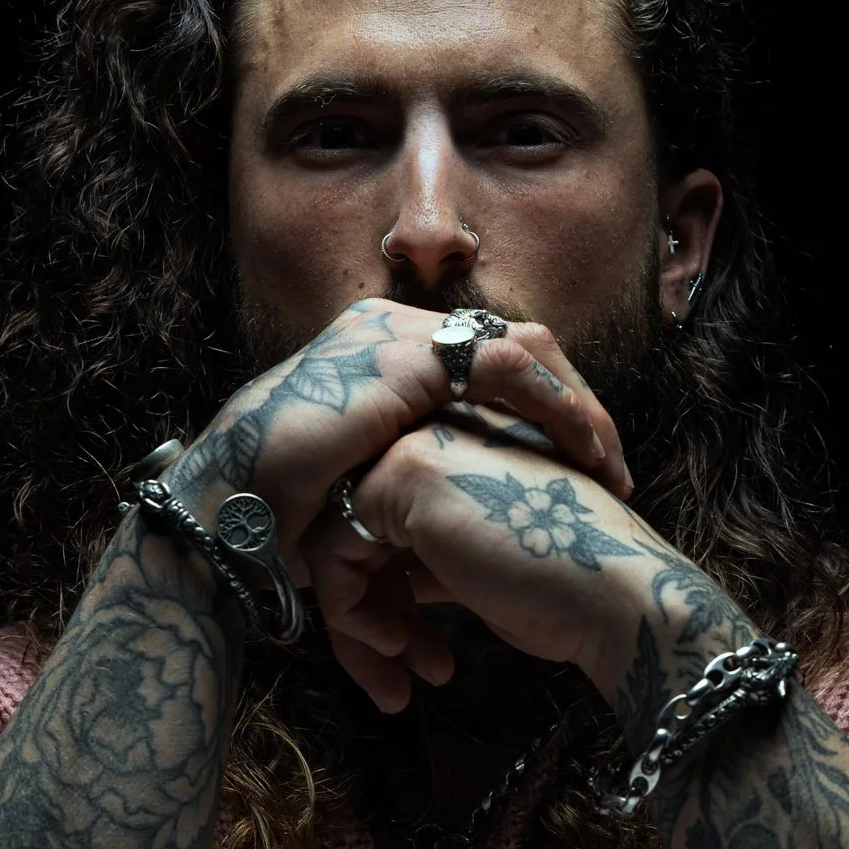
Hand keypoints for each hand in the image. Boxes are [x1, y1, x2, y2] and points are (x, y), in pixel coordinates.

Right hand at [164, 301, 629, 576]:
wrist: (233, 500)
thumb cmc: (282, 507)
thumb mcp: (363, 483)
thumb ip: (412, 476)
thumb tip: (458, 519)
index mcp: (385, 353)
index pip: (490, 363)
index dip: (547, 410)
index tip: (588, 469)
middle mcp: (394, 329)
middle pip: (519, 349)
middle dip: (575, 407)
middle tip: (615, 467)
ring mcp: (400, 334)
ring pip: (525, 351)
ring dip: (577, 406)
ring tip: (610, 464)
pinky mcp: (407, 356)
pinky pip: (509, 366)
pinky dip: (555, 406)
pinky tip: (583, 452)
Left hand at [306, 406, 676, 711]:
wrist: (619, 594)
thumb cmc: (570, 589)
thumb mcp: (484, 568)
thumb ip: (433, 561)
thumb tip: (387, 586)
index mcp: (458, 456)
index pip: (384, 523)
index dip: (386, 592)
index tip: (409, 647)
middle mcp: (433, 438)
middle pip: (354, 532)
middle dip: (367, 615)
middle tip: (395, 674)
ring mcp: (417, 448)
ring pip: (335, 542)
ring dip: (357, 624)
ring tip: (394, 682)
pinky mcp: (403, 476)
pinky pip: (334, 552)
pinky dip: (353, 614)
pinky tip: (398, 649)